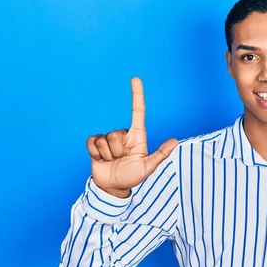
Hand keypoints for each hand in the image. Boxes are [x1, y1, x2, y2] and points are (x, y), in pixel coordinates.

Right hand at [86, 77, 177, 197]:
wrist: (113, 187)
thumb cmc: (132, 176)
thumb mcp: (148, 167)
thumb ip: (160, 155)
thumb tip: (175, 141)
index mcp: (137, 137)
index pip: (137, 111)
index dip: (137, 95)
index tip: (135, 79)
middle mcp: (123, 135)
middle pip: (116, 133)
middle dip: (117, 150)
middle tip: (122, 160)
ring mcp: (108, 139)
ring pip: (104, 139)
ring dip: (107, 154)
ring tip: (112, 161)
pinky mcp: (95, 144)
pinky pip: (92, 142)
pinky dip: (95, 154)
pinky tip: (101, 160)